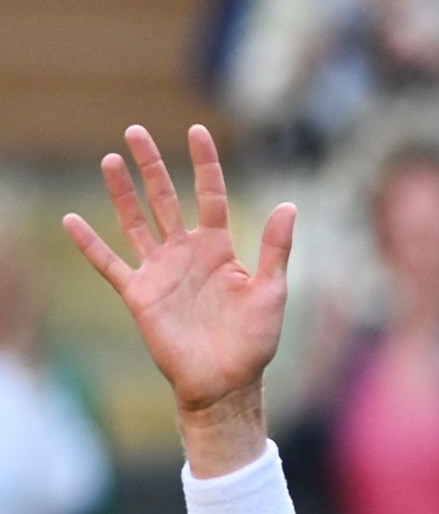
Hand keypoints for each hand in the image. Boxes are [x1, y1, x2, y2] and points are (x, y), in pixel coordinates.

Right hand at [62, 126, 294, 416]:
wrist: (226, 382)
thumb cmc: (254, 342)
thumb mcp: (271, 292)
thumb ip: (276, 249)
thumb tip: (290, 205)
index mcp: (221, 249)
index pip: (211, 196)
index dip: (205, 164)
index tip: (197, 131)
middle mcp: (187, 253)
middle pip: (166, 199)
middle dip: (153, 166)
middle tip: (136, 130)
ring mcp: (161, 271)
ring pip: (136, 222)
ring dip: (123, 192)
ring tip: (110, 159)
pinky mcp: (140, 294)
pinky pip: (109, 264)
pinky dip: (90, 244)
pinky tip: (72, 220)